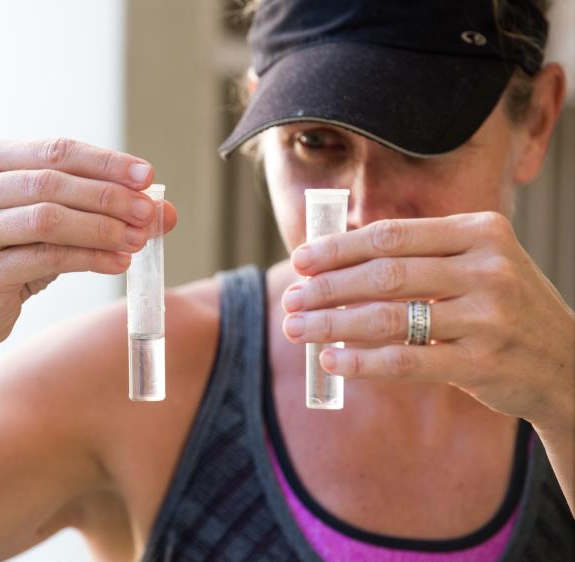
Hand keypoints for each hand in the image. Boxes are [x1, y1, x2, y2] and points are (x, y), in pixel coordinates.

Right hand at [0, 138, 177, 352]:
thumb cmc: (7, 250)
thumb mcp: (45, 218)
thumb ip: (96, 205)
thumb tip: (164, 210)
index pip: (54, 150)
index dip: (105, 162)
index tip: (146, 176)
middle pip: (52, 182)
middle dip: (109, 196)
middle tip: (148, 212)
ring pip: (50, 219)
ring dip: (103, 228)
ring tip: (138, 238)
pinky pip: (48, 259)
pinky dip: (90, 258)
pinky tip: (118, 262)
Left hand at [280, 211, 573, 428]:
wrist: (566, 363)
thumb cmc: (502, 307)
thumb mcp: (477, 264)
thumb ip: (420, 256)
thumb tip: (334, 263)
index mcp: (481, 232)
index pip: (392, 235)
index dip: (339, 248)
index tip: (301, 260)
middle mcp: (488, 268)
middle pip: (384, 274)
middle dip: (327, 287)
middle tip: (289, 298)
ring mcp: (488, 316)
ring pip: (389, 317)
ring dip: (331, 323)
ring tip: (296, 329)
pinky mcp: (482, 362)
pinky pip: (405, 360)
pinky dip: (360, 360)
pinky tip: (329, 359)